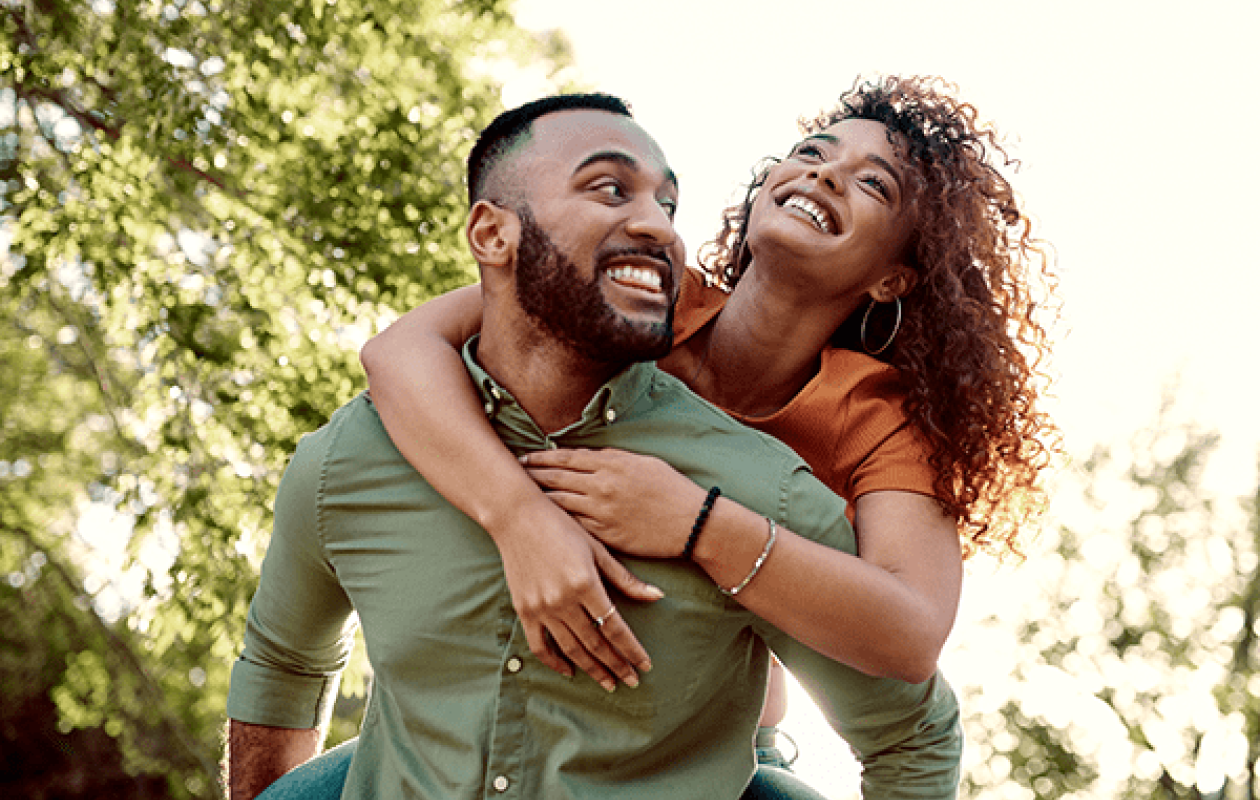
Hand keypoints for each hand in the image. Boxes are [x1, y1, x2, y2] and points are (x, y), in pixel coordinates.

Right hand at [493, 494, 661, 690]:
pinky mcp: (524, 610)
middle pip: (595, 643)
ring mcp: (541, 608)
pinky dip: (555, 662)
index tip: (644, 666)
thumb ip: (625, 579)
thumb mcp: (597, 549)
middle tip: (631, 681)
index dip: (632, 650)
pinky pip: (540, 645)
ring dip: (592, 669)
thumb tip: (657, 597)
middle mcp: (563, 600)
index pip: (615, 627)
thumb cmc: (562, 527)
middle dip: (616, 665)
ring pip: (571, 649)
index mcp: (585, 584)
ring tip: (608, 682)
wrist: (517, 517)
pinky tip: (570, 671)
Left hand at [520, 448, 707, 557]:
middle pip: (556, 477)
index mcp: (611, 464)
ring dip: (538, 498)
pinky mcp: (604, 535)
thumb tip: (589, 457)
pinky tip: (543, 520)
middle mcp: (602, 486)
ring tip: (520, 496)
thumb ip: (613, 458)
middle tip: (512, 474)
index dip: (543, 457)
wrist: (691, 522)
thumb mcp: (643, 463)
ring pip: (559, 502)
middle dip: (532, 474)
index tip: (526, 457)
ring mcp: (601, 512)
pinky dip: (556, 521)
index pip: (567, 458)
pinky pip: (573, 525)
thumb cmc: (671, 490)